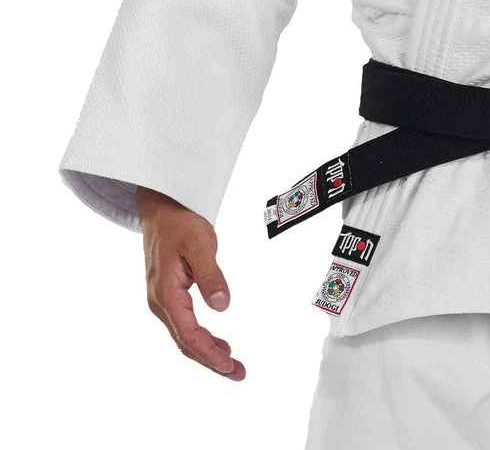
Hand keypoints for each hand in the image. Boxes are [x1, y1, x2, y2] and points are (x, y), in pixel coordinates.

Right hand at [136, 186, 245, 380]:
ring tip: (231, 364)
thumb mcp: (202, 245)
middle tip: (238, 373)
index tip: (228, 365)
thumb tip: (222, 306)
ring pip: (184, 335)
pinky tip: (217, 343)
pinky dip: (200, 338)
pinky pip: (183, 324)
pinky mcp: (168, 295)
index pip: (188, 333)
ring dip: (206, 351)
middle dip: (210, 361)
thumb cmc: (182, 223)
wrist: (163, 209)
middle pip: (185, 342)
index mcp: (166, 293)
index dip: (209, 352)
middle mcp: (160, 302)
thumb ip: (211, 276)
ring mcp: (162, 300)